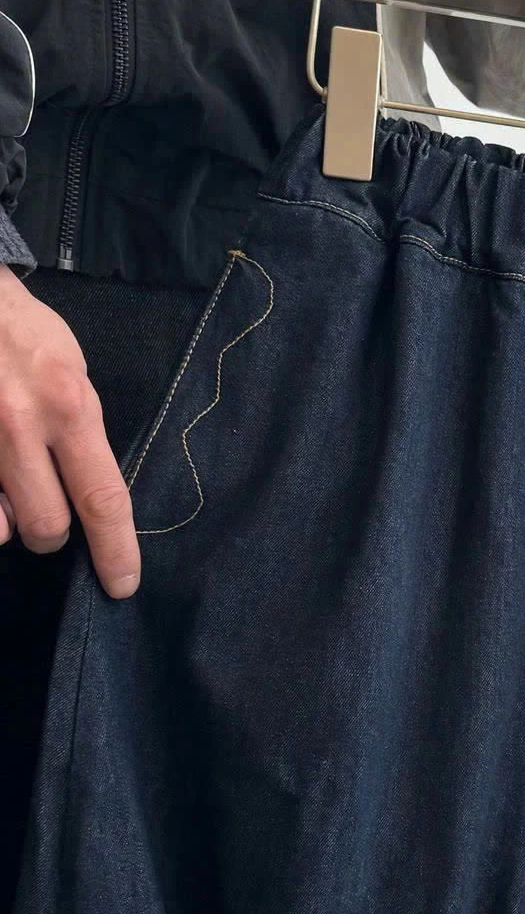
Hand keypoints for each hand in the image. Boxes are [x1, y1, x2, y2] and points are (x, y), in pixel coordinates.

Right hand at [0, 264, 139, 597]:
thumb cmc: (18, 328)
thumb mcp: (69, 367)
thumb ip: (79, 428)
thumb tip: (86, 487)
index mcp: (67, 406)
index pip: (102, 498)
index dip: (115, 550)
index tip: (123, 585)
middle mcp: (18, 426)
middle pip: (46, 526)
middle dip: (51, 533)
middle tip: (47, 509)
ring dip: (6, 520)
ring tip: (7, 487)